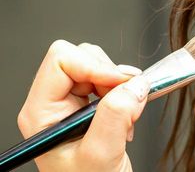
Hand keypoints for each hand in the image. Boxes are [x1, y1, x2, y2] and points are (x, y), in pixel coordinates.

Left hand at [17, 40, 149, 171]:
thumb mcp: (102, 154)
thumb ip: (116, 116)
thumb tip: (135, 85)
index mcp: (41, 112)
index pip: (61, 61)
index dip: (95, 65)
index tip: (122, 82)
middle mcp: (52, 104)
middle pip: (80, 58)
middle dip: (110, 74)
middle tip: (127, 98)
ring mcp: (70, 105)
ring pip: (97, 66)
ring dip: (119, 85)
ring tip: (125, 114)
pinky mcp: (89, 107)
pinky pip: (109, 81)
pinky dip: (125, 93)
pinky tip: (125, 119)